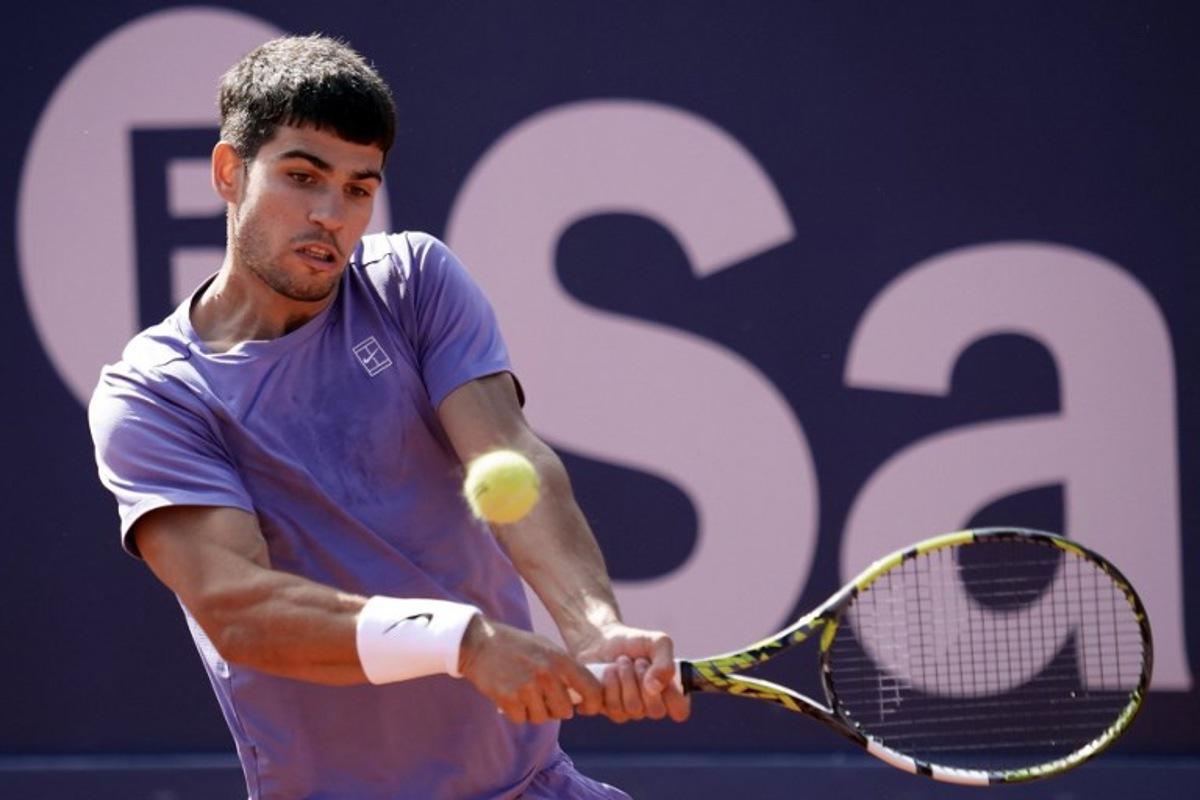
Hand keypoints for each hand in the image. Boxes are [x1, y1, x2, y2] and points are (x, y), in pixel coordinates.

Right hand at [458, 615, 604, 723]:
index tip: (584, 708)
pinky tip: (511, 696)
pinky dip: (516, 713)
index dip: (593, 704)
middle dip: (555, 709)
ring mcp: (527, 686)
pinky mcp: (507, 698)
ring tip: (525, 694)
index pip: (592, 690)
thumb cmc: (517, 646)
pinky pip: (521, 719)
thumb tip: (585, 694)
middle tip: (543, 698)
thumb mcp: (547, 647)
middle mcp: (547, 673)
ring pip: (542, 718)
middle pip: (564, 712)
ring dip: (534, 711)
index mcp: (561, 659)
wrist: (481, 642)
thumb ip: (566, 668)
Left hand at [571, 622, 690, 722]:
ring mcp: (630, 711)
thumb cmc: (635, 643)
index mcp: (669, 693)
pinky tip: (608, 670)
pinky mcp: (609, 710)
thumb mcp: (658, 643)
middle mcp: (651, 706)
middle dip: (645, 680)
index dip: (673, 697)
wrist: (602, 640)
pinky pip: (613, 707)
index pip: (680, 711)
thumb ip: (665, 663)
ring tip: (621, 661)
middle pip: (655, 711)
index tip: (663, 676)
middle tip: (638, 660)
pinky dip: (610, 683)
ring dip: (626, 678)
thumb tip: (655, 688)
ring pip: (633, 708)